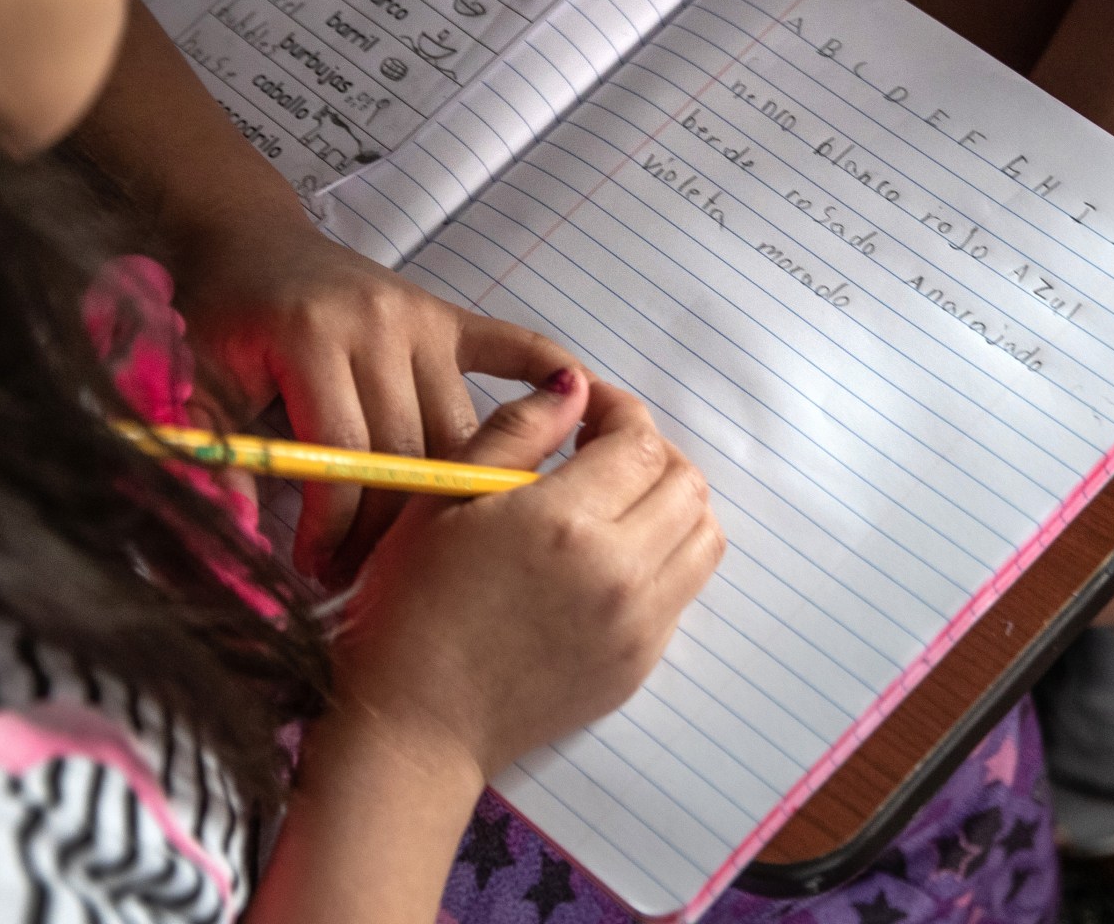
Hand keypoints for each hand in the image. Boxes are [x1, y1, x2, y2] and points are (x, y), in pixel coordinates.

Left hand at [174, 218, 577, 584]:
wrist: (248, 237)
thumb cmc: (221, 315)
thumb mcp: (199, 385)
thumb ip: (217, 459)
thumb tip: (237, 539)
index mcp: (314, 339)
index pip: (347, 456)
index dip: (335, 528)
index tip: (317, 571)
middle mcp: (381, 325)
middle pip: (410, 452)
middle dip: (389, 530)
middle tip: (366, 578)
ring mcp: (423, 319)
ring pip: (460, 429)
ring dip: (449, 495)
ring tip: (423, 550)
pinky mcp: (449, 316)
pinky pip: (512, 347)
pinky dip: (547, 377)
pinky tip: (578, 415)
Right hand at [328, 370, 724, 782]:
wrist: (415, 725)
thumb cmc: (410, 608)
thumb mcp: (444, 498)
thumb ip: (516, 432)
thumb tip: (573, 389)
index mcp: (565, 523)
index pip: (640, 442)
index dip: (618, 411)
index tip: (585, 412)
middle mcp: (619, 574)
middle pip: (686, 484)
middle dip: (650, 453)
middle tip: (601, 453)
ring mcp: (639, 627)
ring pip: (703, 537)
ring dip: (671, 505)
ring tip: (617, 504)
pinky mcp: (640, 665)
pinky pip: (683, 592)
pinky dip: (663, 559)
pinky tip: (607, 561)